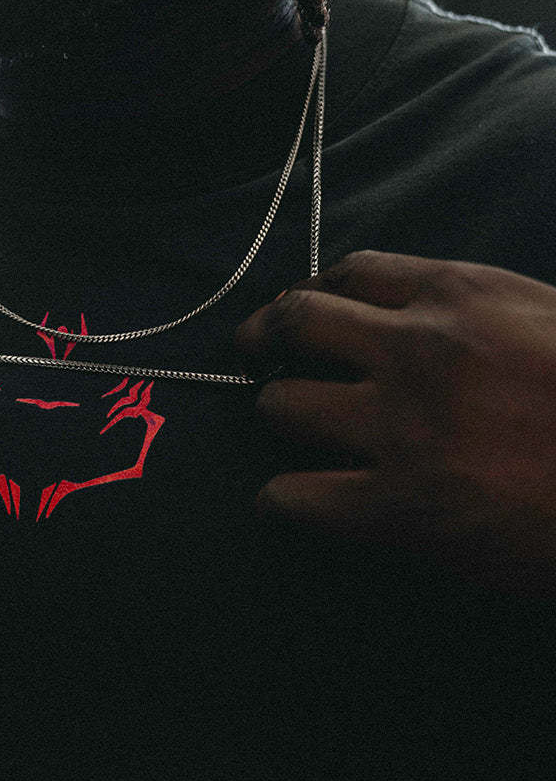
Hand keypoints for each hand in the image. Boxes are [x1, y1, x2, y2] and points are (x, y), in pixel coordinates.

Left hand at [235, 250, 555, 597]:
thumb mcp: (552, 319)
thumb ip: (485, 313)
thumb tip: (426, 319)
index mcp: (463, 295)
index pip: (352, 273)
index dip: (312, 290)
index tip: (300, 308)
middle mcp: (417, 350)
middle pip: (296, 324)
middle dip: (263, 338)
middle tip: (254, 355)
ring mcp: (402, 428)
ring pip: (284, 407)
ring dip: (277, 415)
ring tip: (285, 429)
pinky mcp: (400, 508)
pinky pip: (294, 499)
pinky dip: (281, 500)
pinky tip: (289, 502)